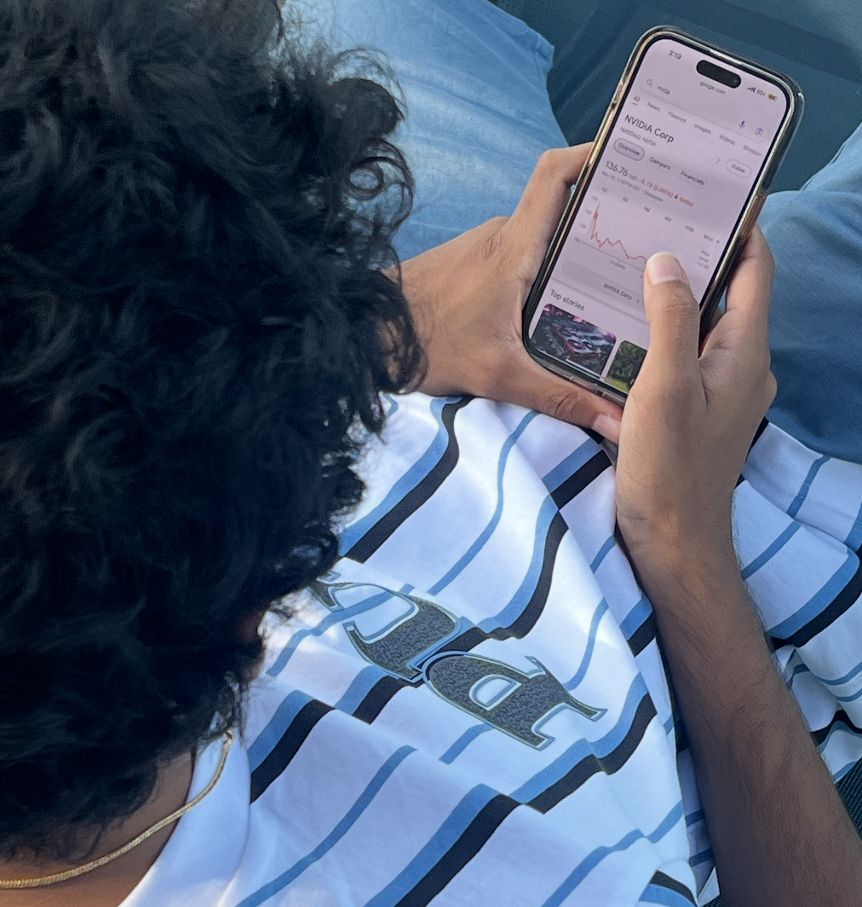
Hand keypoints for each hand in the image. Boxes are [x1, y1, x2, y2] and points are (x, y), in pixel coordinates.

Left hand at [397, 146, 623, 439]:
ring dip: (577, 252)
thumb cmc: (426, 344)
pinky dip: (549, 271)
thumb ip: (559, 396)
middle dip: (605, 216)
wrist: (366, 335)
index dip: (592, 155)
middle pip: (562, 208)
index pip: (554, 176)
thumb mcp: (499, 375)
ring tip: (623, 277)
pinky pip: (522, 257)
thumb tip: (615, 420)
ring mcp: (485, 249)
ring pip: (543, 238)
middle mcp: (501, 237)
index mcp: (513, 247)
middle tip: (651, 236)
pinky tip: (570, 303)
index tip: (631, 157)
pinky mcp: (473, 267)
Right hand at [615, 228, 776, 571]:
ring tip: (632, 265)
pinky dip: (662, 332)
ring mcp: (721, 389)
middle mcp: (742, 365)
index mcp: (746, 352)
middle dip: (698, 256)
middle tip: (654, 222)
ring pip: (703, 325)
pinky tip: (625, 326)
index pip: (754, 271)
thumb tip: (668, 259)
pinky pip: (686, 355)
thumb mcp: (666, 387)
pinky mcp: (697, 409)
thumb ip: (670, 319)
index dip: (740, 228)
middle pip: (729, 294)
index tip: (710, 192)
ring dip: (675, 295)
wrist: (673, 541)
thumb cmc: (670, 467)